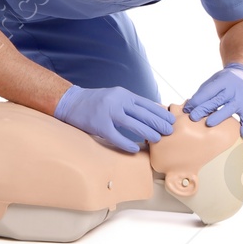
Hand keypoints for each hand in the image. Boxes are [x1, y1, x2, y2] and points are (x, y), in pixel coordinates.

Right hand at [54, 85, 174, 153]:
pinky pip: (117, 137)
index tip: (171, 120)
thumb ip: (131, 104)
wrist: (71, 102)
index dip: (161, 113)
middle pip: (144, 114)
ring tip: (157, 140)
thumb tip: (152, 115)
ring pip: (134, 125)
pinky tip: (136, 149)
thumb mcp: (115, 96)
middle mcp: (117, 102)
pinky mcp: (99, 125)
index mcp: (123, 94)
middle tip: (169, 132)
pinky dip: (128, 144)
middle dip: (159, 123)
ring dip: (148, 133)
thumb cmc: (96, 101)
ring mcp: (108, 113)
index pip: (147, 104)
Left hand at [184, 63, 242, 137]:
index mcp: (223, 81)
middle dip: (204, 109)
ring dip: (219, 116)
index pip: (208, 91)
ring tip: (208, 123)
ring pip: (229, 109)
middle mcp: (233, 90)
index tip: (187, 109)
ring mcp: (241, 99)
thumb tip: (189, 106)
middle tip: (193, 117)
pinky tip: (241, 134)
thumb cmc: (225, 81)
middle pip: (217, 100)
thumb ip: (203, 92)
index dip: (197, 100)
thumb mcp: (214, 80)